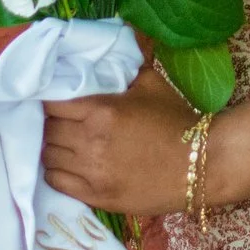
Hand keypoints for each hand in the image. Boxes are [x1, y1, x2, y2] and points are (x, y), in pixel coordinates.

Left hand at [42, 61, 199, 216]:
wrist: (202, 164)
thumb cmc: (176, 120)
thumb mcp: (151, 83)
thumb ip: (123, 67)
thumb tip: (105, 53)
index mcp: (101, 111)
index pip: (52, 104)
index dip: (48, 100)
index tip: (52, 100)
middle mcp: (90, 142)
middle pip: (47, 130)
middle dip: (48, 124)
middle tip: (57, 121)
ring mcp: (92, 173)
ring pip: (48, 157)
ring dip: (50, 147)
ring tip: (61, 143)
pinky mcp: (96, 197)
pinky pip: (56, 183)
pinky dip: (55, 172)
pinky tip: (65, 165)